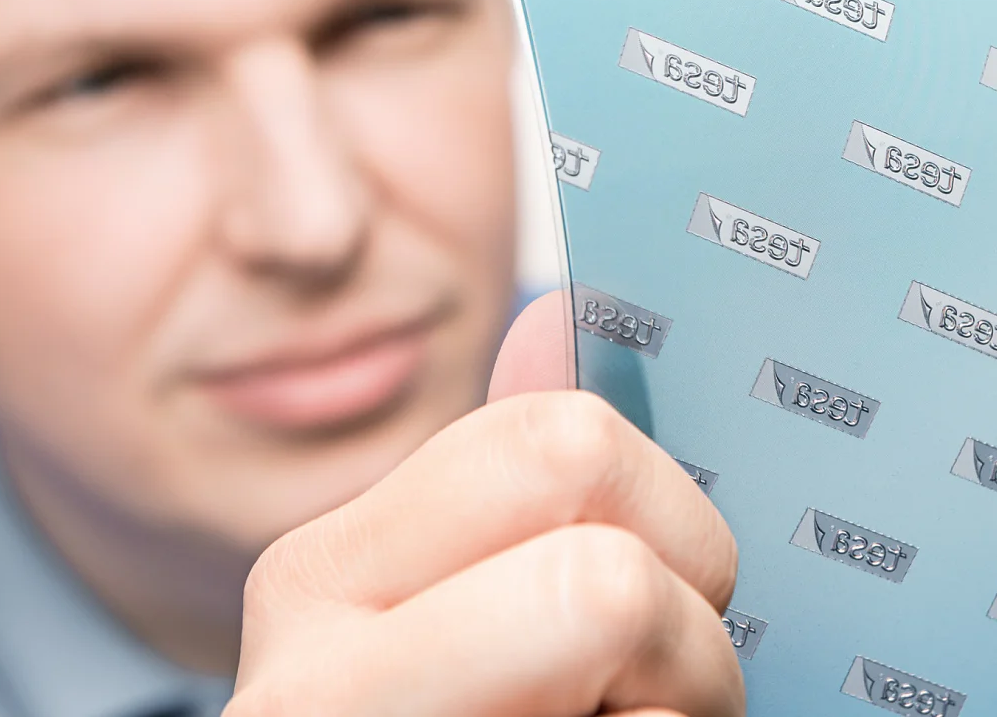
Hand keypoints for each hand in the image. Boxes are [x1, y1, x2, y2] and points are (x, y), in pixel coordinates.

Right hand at [224, 290, 743, 716]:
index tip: (644, 627)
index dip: (664, 532)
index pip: (562, 445)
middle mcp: (310, 669)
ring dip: (686, 706)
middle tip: (649, 704)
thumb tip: (556, 319)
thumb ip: (511, 488)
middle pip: (599, 534)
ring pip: (614, 605)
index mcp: (328, 575)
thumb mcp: (474, 615)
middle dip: (686, 619)